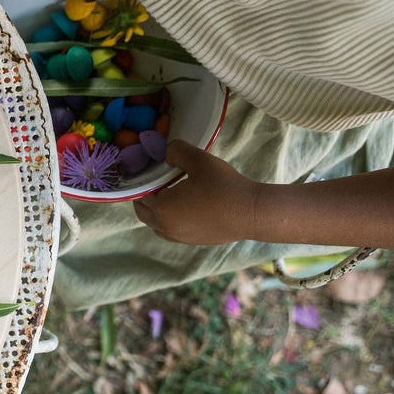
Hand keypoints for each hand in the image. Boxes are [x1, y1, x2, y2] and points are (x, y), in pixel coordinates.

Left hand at [132, 140, 262, 244]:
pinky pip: (171, 232)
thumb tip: (166, 154)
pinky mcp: (193, 242)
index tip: (152, 170)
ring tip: (169, 194)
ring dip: (155, 211)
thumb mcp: (199, 160)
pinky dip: (169, 220)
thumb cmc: (225, 186)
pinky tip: (184, 207)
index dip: (144, 181)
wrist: (253, 213)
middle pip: (143, 212)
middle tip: (157, 181)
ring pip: (155, 224)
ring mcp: (180, 237)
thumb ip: (177, 152)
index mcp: (162, 208)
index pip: (141, 194)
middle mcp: (166, 227)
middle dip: (145, 196)